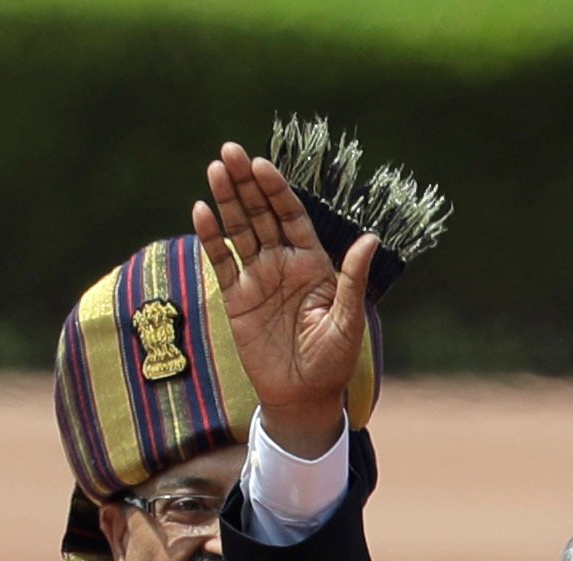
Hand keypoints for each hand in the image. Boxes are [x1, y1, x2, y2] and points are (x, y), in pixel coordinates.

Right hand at [196, 142, 369, 460]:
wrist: (303, 397)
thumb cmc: (333, 362)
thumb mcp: (347, 320)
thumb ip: (352, 279)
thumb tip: (371, 239)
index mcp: (313, 264)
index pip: (291, 216)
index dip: (276, 190)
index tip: (262, 165)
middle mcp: (283, 263)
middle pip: (261, 214)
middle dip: (246, 183)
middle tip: (229, 151)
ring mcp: (257, 278)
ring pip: (238, 230)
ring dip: (226, 200)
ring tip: (214, 169)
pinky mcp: (235, 298)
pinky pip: (221, 262)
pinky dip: (210, 238)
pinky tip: (200, 210)